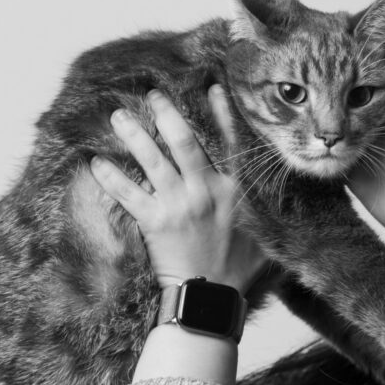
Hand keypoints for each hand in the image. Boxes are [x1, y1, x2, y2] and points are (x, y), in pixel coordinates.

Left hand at [91, 86, 267, 293]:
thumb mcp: (264, 235)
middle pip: (184, 141)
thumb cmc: (237, 269)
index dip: (221, 112)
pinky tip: (95, 163)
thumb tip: (288, 200)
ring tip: (118, 116)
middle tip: (152, 94)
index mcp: (234, 190)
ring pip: (152, 159)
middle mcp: (206, 190)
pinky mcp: (154, 221)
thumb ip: (266, 211)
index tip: (212, 87)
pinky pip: (127, 192)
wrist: (210, 298)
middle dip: (167, 113)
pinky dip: (110, 177)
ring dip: (133, 134)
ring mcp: (178, 204)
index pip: (230, 142)